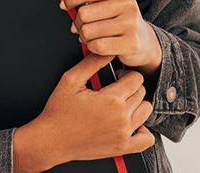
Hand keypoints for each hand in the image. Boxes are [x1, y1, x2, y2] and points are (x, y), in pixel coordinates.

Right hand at [13, 53, 154, 171]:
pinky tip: (129, 122)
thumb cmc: (59, 110)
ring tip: (120, 103)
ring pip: (146, 111)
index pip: (136, 78)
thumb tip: (106, 50)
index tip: (115, 76)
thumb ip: (92, 62)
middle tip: (114, 88)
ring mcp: (124, 135)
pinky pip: (147, 139)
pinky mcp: (122, 148)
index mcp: (111, 99)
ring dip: (137, 104)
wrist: (52, 140)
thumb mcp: (71, 79)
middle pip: (141, 92)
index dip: (125, 73)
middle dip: (130, 86)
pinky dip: (143, 129)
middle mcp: (121, 118)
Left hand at [61, 0, 161, 74]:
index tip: (64, 5)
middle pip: (84, 12)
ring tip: (90, 37)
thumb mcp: (110, 3)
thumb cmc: (121, 20)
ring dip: (84, 37)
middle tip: (80, 27)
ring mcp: (130, 24)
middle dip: (77, 22)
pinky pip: (98, 46)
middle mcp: (127, 4)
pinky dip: (92, 47)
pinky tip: (97, 45)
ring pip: (88, 31)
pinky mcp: (130, 43)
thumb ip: (91, 0)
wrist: (144, 41)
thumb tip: (66, 4)